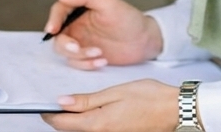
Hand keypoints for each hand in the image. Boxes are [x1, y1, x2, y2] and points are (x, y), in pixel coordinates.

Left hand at [41, 79, 178, 131]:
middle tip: (62, 102)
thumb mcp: (115, 92)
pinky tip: (97, 112)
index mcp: (98, 124)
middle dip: (62, 118)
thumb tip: (62, 102)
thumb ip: (87, 100)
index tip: (45, 106)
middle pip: (71, 130)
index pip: (62, 124)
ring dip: (77, 122)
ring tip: (79, 104)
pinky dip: (91, 124)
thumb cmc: (150, 98)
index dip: (50, 114)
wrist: (176, 111)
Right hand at [44, 0, 162, 67]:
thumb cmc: (130, 19)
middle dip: (65, 44)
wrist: (145, 41)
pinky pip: (78, 63)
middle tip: (76, 48)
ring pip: (66, 52)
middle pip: (58, 36)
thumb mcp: (109, 4)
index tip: (52, 29)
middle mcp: (78, 26)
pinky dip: (88, 64)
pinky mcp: (88, 56)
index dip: (53, 19)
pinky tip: (102, 60)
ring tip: (99, 53)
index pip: (59, 11)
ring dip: (80, 56)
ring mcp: (82, 42)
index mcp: (81, 10)